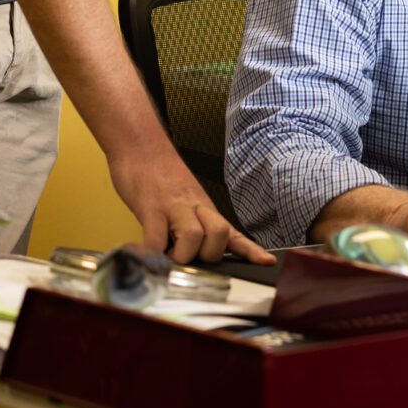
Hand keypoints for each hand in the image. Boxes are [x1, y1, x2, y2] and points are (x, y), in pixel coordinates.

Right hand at [109, 146, 273, 265]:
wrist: (140, 146)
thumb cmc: (161, 177)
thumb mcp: (186, 200)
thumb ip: (194, 226)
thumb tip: (195, 256)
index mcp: (204, 209)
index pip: (232, 232)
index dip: (250, 249)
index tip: (267, 262)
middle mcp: (193, 207)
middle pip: (218, 234)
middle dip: (206, 256)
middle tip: (188, 260)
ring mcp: (172, 207)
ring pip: (193, 236)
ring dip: (182, 255)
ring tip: (168, 257)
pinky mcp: (149, 208)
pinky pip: (156, 239)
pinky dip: (154, 254)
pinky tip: (149, 256)